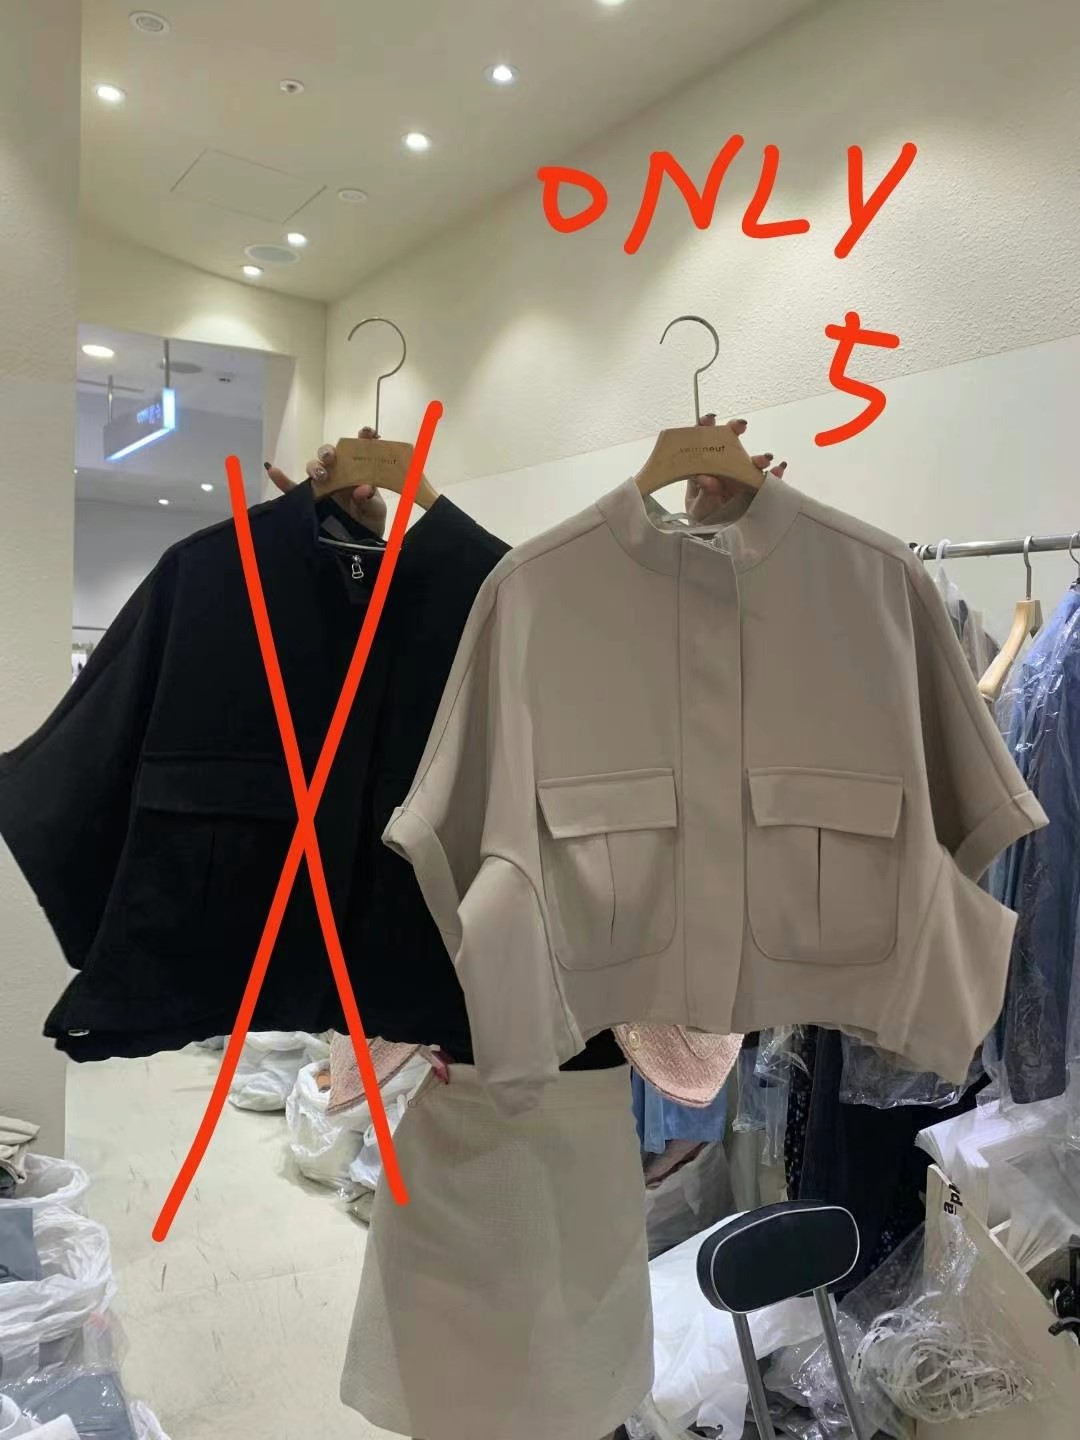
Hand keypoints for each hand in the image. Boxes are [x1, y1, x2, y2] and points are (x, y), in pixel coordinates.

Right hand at [264, 426, 388, 536]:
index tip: (367, 432)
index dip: (363, 437)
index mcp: (358, 471)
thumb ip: (370, 500)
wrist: (360, 541)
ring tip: (321, 476)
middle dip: (329, 452)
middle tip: (332, 458)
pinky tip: (273, 471)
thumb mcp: (375, 511)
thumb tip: (362, 490)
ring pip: (314, 467)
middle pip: (330, 455)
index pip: (360, 450)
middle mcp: (339, 473)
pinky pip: (293, 488)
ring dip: (315, 467)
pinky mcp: (310, 499)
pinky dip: (282, 481)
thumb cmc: (370, 520)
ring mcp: (323, 485)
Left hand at [684, 415, 787, 523]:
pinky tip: (779, 471)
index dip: (706, 427)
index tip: (708, 419)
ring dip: (759, 458)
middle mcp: (724, 466)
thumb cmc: (702, 515)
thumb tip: (706, 478)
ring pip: (751, 462)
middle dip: (735, 430)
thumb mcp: (698, 506)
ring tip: (764, 460)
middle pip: (729, 443)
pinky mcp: (754, 489)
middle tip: (740, 426)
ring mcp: (740, 476)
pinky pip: (767, 480)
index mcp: (705, 466)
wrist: (713, 536)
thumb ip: (703, 492)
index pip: (704, 441)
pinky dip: (774, 475)